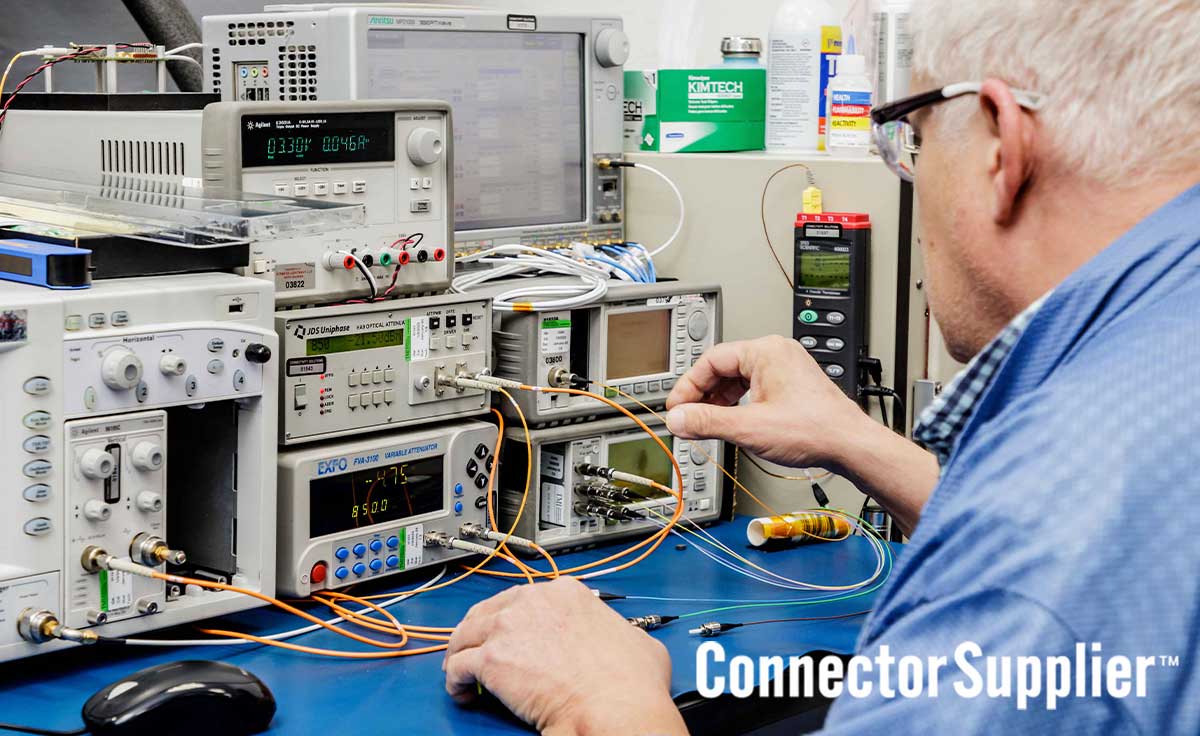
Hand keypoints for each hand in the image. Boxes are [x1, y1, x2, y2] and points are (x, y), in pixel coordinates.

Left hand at [444, 577, 686, 735]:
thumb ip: (618, 631)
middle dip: (482, 632)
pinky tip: (464, 693)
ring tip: (465, 675)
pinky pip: (456, 667)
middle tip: (480, 653)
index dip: (515, 619)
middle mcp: (533, 602)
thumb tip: (622, 641)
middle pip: (489, 610)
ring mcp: (508, 628)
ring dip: (462, 654)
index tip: (513, 635)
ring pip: (466, 634)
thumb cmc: (630, 682)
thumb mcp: (638, 640)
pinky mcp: (491, 660)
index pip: (524, 597)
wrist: (614, 706)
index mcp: (566, 593)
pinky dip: (455, 681)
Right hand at [665, 335, 870, 471]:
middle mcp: (776, 353)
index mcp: (765, 351)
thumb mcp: (749, 428)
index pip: (711, 360)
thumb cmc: (815, 429)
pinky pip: (753, 387)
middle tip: (687, 417)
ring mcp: (785, 368)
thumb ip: (707, 422)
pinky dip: (737, 404)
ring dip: (719, 401)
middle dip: (702, 395)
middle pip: (723, 368)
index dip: (688, 386)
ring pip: (738, 379)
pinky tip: (731, 421)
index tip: (677, 407)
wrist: (850, 445)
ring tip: (706, 423)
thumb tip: (678, 419)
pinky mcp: (791, 384)